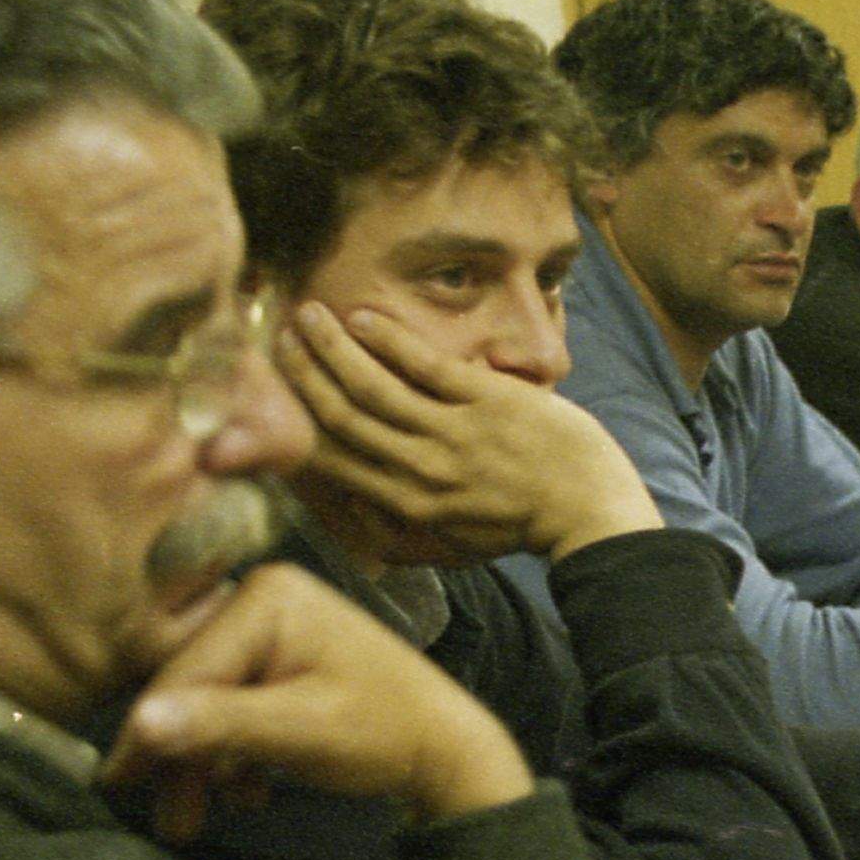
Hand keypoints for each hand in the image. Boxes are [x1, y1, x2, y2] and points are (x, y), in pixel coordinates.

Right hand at [104, 561, 530, 838]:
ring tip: (196, 824)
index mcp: (267, 598)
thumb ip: (220, 726)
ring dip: (205, 765)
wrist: (449, 749)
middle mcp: (264, 600)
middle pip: (195, 687)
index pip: (188, 671)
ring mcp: (275, 629)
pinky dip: (234, 753)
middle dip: (181, 759)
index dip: (149, 733)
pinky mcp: (284, 660)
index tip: (116, 784)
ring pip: (211, 704)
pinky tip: (247, 794)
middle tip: (172, 824)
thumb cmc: (384, 733)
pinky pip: (236, 706)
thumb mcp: (298, 732)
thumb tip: (139, 724)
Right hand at [277, 300, 659, 565]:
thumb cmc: (521, 526)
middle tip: (277, 342)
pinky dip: (387, 339)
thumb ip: (398, 530)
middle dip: (302, 375)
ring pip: (373, 385)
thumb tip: (350, 510)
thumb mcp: (451, 543)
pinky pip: (424, 364)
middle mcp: (419, 469)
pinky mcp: (487, 401)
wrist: (588, 510)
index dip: (295, 422)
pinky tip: (360, 316)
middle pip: (341, 415)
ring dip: (333, 347)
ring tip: (308, 316)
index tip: (271, 392)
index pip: (332, 459)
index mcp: (406, 502)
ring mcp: (453, 433)